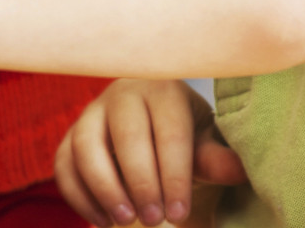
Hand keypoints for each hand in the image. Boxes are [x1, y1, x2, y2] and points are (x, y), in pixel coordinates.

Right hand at [54, 80, 245, 227]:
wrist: (150, 124)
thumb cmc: (183, 134)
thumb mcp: (203, 143)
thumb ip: (216, 158)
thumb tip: (241, 170)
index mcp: (165, 90)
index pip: (169, 133)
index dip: (174, 176)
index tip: (178, 213)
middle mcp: (124, 94)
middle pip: (127, 136)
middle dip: (141, 183)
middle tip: (154, 220)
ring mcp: (91, 113)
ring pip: (86, 146)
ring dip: (104, 188)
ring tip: (126, 221)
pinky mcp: (69, 136)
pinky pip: (63, 164)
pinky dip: (79, 195)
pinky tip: (103, 221)